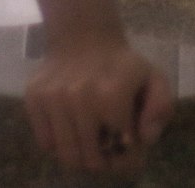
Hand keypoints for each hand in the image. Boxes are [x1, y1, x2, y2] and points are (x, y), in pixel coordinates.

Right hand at [24, 32, 173, 177]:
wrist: (84, 35)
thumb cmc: (122, 65)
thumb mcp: (153, 78)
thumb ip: (161, 108)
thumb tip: (144, 138)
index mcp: (112, 94)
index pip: (123, 149)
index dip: (129, 150)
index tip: (127, 139)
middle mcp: (79, 98)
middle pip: (91, 160)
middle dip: (103, 158)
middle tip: (106, 143)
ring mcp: (53, 98)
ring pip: (66, 156)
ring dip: (80, 152)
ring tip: (89, 135)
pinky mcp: (34, 98)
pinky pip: (46, 143)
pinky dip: (58, 143)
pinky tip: (70, 124)